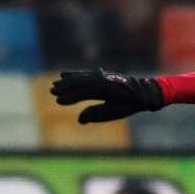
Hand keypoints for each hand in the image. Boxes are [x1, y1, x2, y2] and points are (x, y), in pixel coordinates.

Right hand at [50, 70, 164, 123]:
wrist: (142, 92)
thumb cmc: (129, 105)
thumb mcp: (114, 112)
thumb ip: (96, 114)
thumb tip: (80, 119)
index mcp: (106, 90)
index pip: (84, 93)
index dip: (71, 97)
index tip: (59, 101)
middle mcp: (103, 79)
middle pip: (80, 82)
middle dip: (65, 87)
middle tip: (52, 91)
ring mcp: (102, 75)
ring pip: (81, 77)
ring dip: (68, 80)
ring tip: (55, 84)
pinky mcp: (101, 74)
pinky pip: (86, 74)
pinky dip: (75, 74)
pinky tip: (64, 74)